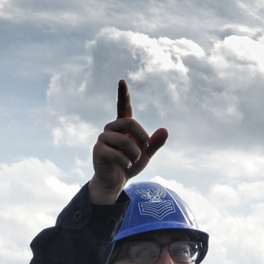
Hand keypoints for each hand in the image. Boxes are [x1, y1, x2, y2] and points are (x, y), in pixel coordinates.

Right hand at [89, 79, 168, 204]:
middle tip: (146, 148)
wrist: (116, 182)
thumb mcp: (146, 154)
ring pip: (123, 140)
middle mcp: (111, 129)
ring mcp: (103, 138)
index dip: (123, 95)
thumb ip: (154, 143)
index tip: (122, 81)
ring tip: (133, 161)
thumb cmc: (129, 164)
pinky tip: (125, 165)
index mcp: (122, 127)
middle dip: (142, 136)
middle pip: (129, 122)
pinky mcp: (98, 150)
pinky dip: (125, 161)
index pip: (123, 107)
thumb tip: (165, 130)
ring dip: (134, 153)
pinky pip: (116, 153)